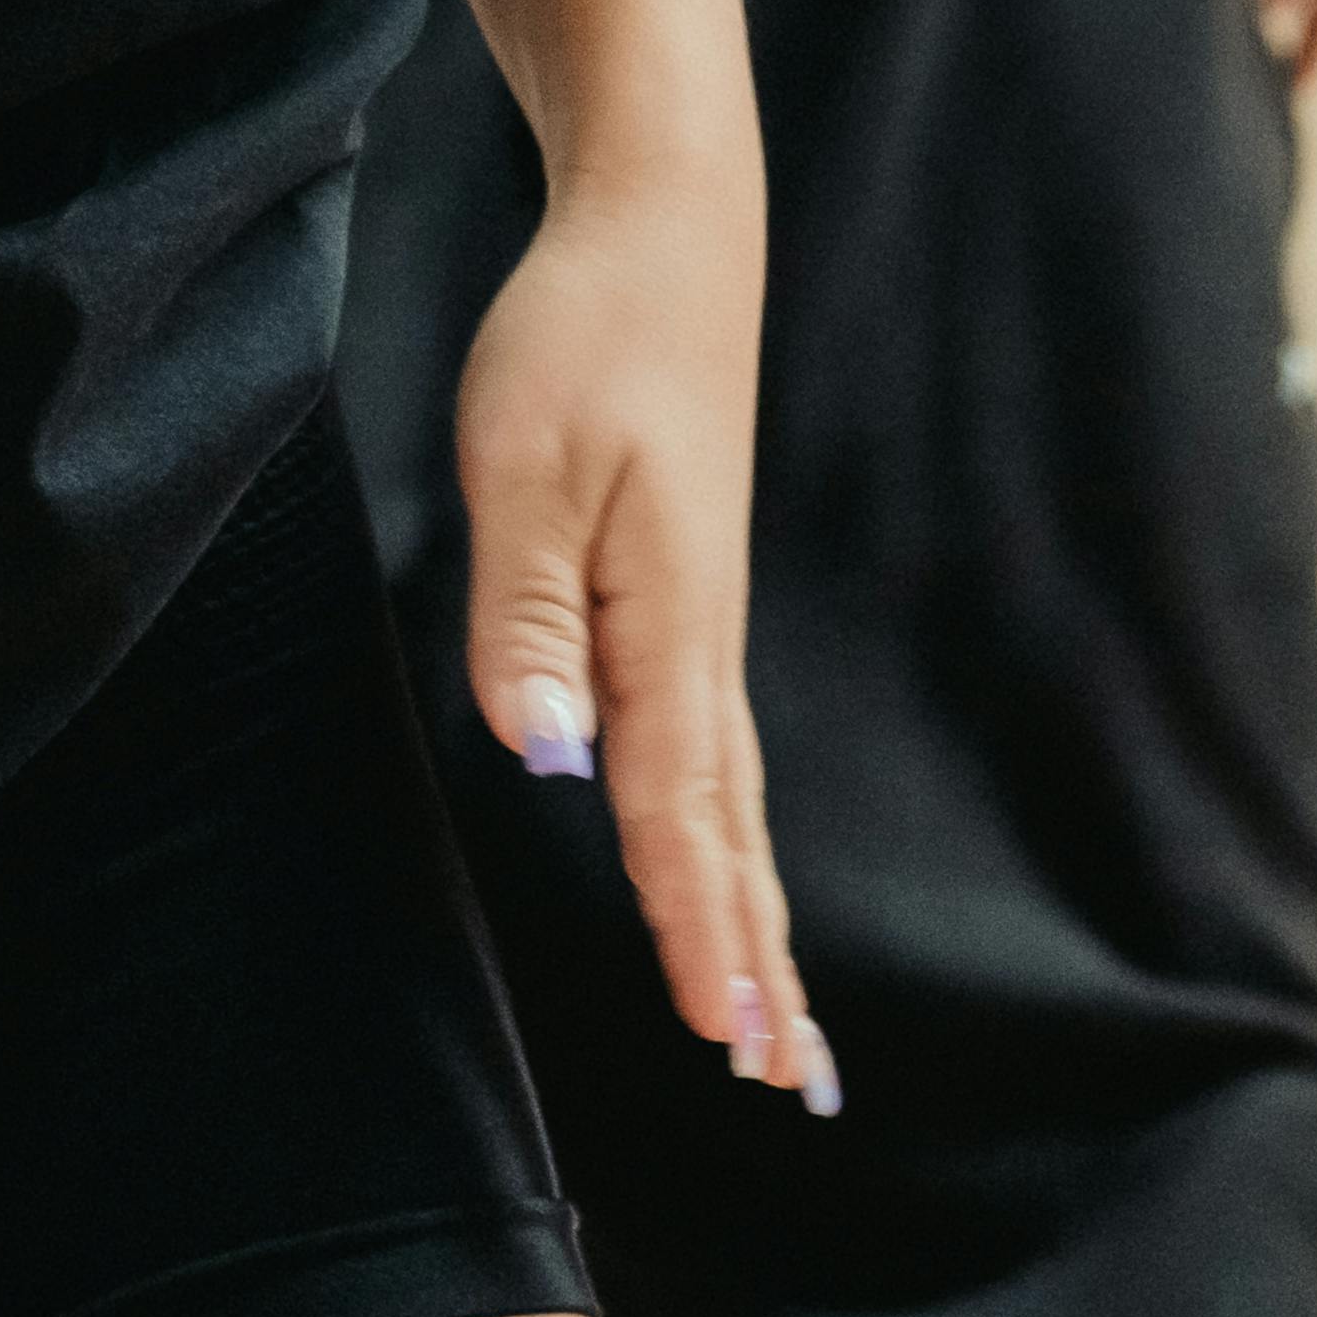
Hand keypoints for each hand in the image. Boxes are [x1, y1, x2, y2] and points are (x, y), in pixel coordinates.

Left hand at [450, 158, 827, 1112]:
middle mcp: (699, 642)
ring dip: (754, 917)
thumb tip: (545, 755)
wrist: (662, 231)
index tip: (728, 1041)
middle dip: (756, 962)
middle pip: (732, 834)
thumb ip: (527, 613)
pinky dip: (728, 838)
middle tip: (794, 1085)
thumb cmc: (582, 336)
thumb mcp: (522, 462)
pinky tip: (725, 874)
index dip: (696, 929)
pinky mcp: (683, 595)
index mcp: (664, 623)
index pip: (675, 810)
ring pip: (733, 803)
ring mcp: (699, 622)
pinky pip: (712, 752)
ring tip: (788, 1030)